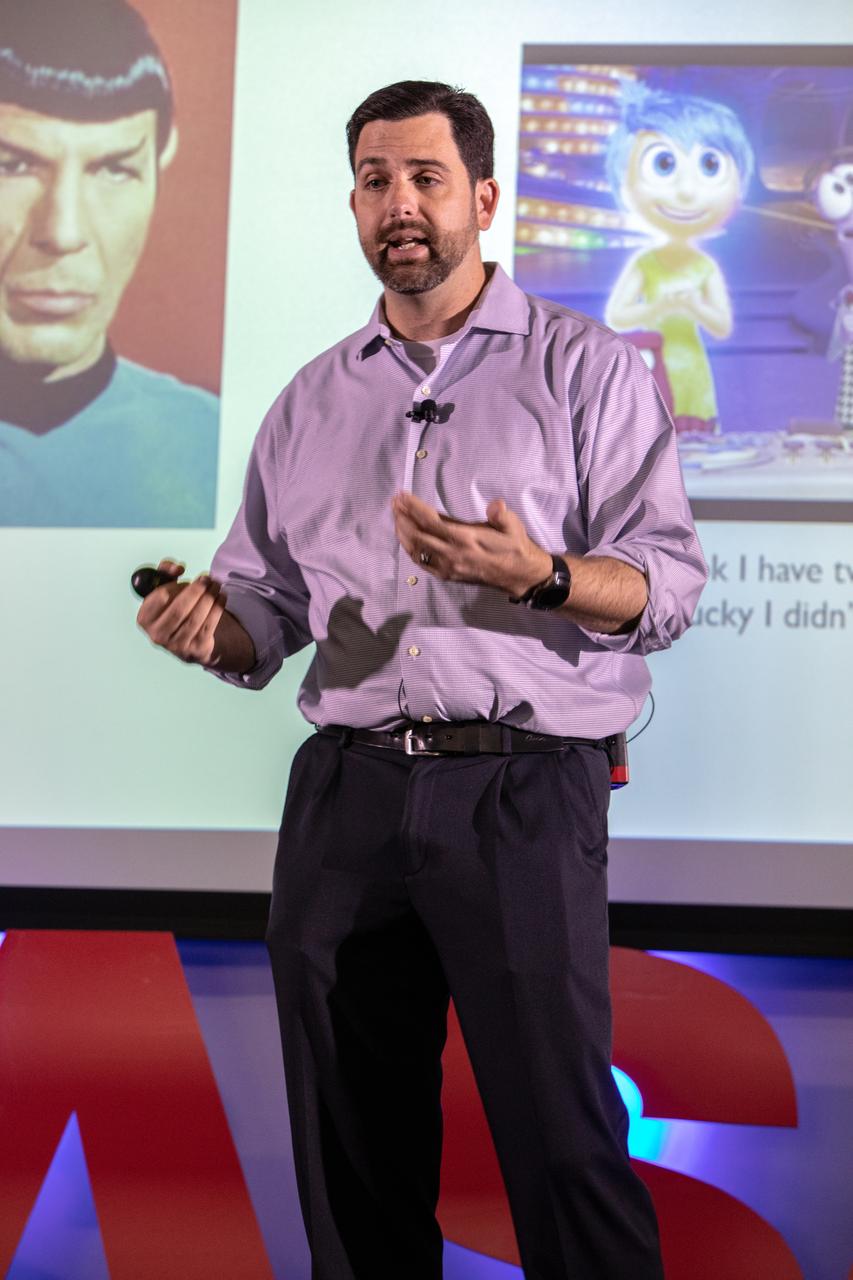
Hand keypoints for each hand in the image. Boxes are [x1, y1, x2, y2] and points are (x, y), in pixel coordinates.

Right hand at [136, 558, 254, 670]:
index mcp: (145, 619)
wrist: (189, 640)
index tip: (187, 577)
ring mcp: (176, 644)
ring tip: (216, 584)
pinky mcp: (196, 649)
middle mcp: (158, 634)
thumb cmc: (174, 609)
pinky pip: (208, 625)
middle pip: (179, 609)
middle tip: (207, 578)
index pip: (160, 597)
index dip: (176, 585)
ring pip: (196, 617)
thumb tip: (177, 568)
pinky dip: (217, 608)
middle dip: (196, 590)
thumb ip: (165, 572)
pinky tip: (221, 597)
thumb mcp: (164, 589)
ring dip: (209, 597)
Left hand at [391, 492, 550, 597]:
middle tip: (394, 503)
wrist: (519, 576)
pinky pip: (422, 562)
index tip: (402, 496)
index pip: (431, 521)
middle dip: (402, 517)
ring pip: (416, 550)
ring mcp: (448, 567)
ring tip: (396, 517)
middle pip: (417, 535)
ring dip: (402, 533)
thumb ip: (501, 515)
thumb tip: (495, 505)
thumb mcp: (513, 526)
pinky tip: (405, 539)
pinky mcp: (447, 575)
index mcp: (466, 539)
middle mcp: (453, 554)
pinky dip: (410, 549)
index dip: (413, 507)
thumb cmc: (515, 546)